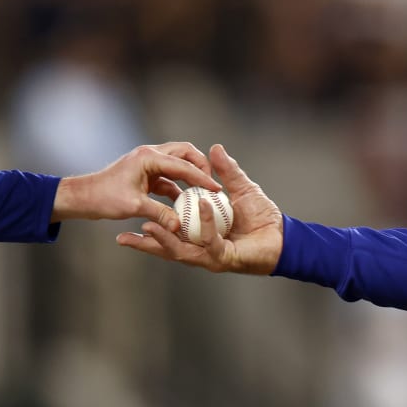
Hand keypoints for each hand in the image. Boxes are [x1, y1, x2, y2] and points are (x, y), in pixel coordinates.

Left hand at [52, 142, 218, 226]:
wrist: (84, 197)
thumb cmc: (104, 198)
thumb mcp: (134, 206)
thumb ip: (160, 214)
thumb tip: (179, 226)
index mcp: (148, 158)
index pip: (184, 165)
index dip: (202, 178)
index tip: (217, 189)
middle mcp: (150, 155)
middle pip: (185, 153)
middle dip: (201, 167)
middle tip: (212, 183)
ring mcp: (148, 163)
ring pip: (178, 164)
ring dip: (190, 176)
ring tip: (203, 192)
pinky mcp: (145, 174)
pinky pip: (168, 177)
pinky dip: (178, 187)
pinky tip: (185, 203)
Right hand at [116, 144, 283, 274]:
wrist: (282, 236)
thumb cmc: (262, 216)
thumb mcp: (240, 189)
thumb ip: (226, 171)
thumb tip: (213, 148)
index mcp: (198, 237)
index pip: (168, 235)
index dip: (148, 232)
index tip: (130, 222)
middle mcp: (201, 250)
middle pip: (167, 250)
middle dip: (145, 245)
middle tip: (124, 237)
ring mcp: (211, 256)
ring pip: (181, 251)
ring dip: (165, 238)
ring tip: (149, 224)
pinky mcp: (225, 258)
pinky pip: (210, 241)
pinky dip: (204, 222)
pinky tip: (200, 206)